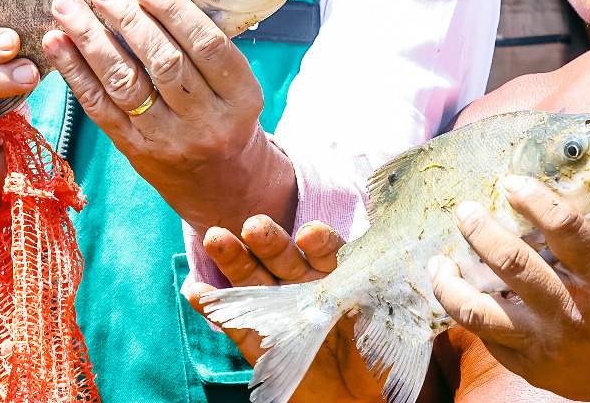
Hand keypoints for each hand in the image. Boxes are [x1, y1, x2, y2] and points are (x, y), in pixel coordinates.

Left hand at [43, 0, 292, 230]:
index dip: (175, 11)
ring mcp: (167, 139)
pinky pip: (98, 106)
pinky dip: (73, 71)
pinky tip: (56, 43)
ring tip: (68, 7)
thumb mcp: (234, 86)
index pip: (207, 46)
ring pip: (125, 83)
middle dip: (128, 20)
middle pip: (163, 62)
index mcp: (241, 97)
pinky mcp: (133, 149)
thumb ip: (203, 47)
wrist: (221, 184)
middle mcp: (205, 121)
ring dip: (91, 40)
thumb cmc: (224, 116)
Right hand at [183, 217, 381, 401]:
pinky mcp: (258, 342)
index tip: (309, 237)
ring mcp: (278, 311)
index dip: (318, 241)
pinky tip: (196, 291)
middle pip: (283, 256)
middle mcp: (304, 286)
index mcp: (338, 276)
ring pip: (253, 279)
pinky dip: (213, 306)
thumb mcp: (392, 328)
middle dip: (269, 241)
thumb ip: (385, 301)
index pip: (327, 251)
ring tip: (217, 239)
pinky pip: (234, 323)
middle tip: (255, 228)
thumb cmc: (380, 362)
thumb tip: (390, 280)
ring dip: (234, 257)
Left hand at [430, 175, 589, 402]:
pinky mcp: (533, 370)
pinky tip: (462, 293)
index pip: (567, 228)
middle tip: (465, 211)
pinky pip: (486, 338)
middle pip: (512, 264)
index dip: (534, 199)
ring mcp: (549, 345)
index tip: (511, 182)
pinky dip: (469, 311)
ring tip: (440, 263)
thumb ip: (588, 231)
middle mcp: (575, 312)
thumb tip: (546, 185)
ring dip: (449, 283)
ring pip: (479, 312)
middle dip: (479, 230)